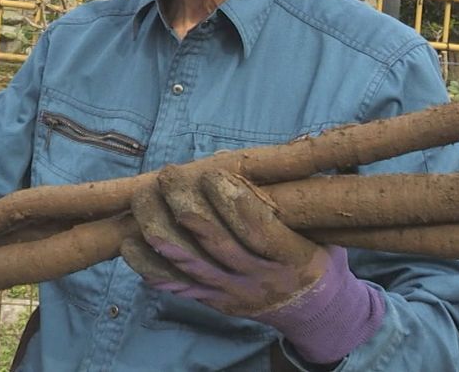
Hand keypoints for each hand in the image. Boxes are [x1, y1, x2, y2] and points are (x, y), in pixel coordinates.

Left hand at [123, 167, 384, 363]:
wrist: (313, 312)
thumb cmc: (319, 255)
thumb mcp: (328, 226)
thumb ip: (311, 192)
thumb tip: (307, 147)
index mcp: (295, 258)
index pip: (257, 230)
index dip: (232, 200)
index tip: (213, 171)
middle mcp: (261, 280)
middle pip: (216, 244)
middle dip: (187, 205)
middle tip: (170, 173)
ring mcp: (232, 294)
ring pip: (189, 263)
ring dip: (159, 228)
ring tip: (144, 196)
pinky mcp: (212, 302)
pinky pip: (173, 285)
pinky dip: (148, 264)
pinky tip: (130, 240)